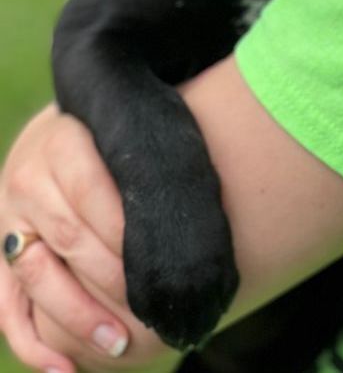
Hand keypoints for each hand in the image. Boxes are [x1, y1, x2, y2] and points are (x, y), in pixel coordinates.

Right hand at [0, 105, 176, 371]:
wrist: (64, 130)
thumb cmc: (116, 139)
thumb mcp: (126, 138)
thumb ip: (143, 164)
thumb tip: (188, 208)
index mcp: (62, 144)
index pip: (92, 193)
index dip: (125, 232)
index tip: (161, 262)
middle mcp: (27, 180)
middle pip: (69, 239)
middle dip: (112, 280)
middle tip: (152, 308)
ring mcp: (6, 220)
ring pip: (37, 276)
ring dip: (78, 316)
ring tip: (118, 341)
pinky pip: (7, 306)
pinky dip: (32, 344)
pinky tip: (64, 370)